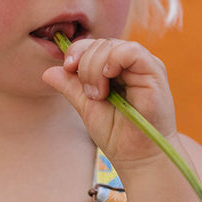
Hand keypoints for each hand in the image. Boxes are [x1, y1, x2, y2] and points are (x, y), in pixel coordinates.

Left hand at [42, 37, 177, 169]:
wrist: (137, 158)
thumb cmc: (117, 136)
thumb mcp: (87, 108)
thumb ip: (71, 88)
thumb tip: (47, 72)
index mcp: (115, 69)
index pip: (93, 46)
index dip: (76, 52)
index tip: (67, 69)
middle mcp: (131, 64)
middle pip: (100, 43)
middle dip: (85, 65)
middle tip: (89, 95)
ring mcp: (143, 66)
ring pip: (112, 45)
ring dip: (96, 67)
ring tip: (98, 95)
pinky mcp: (154, 72)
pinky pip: (132, 51)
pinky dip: (114, 59)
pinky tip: (108, 78)